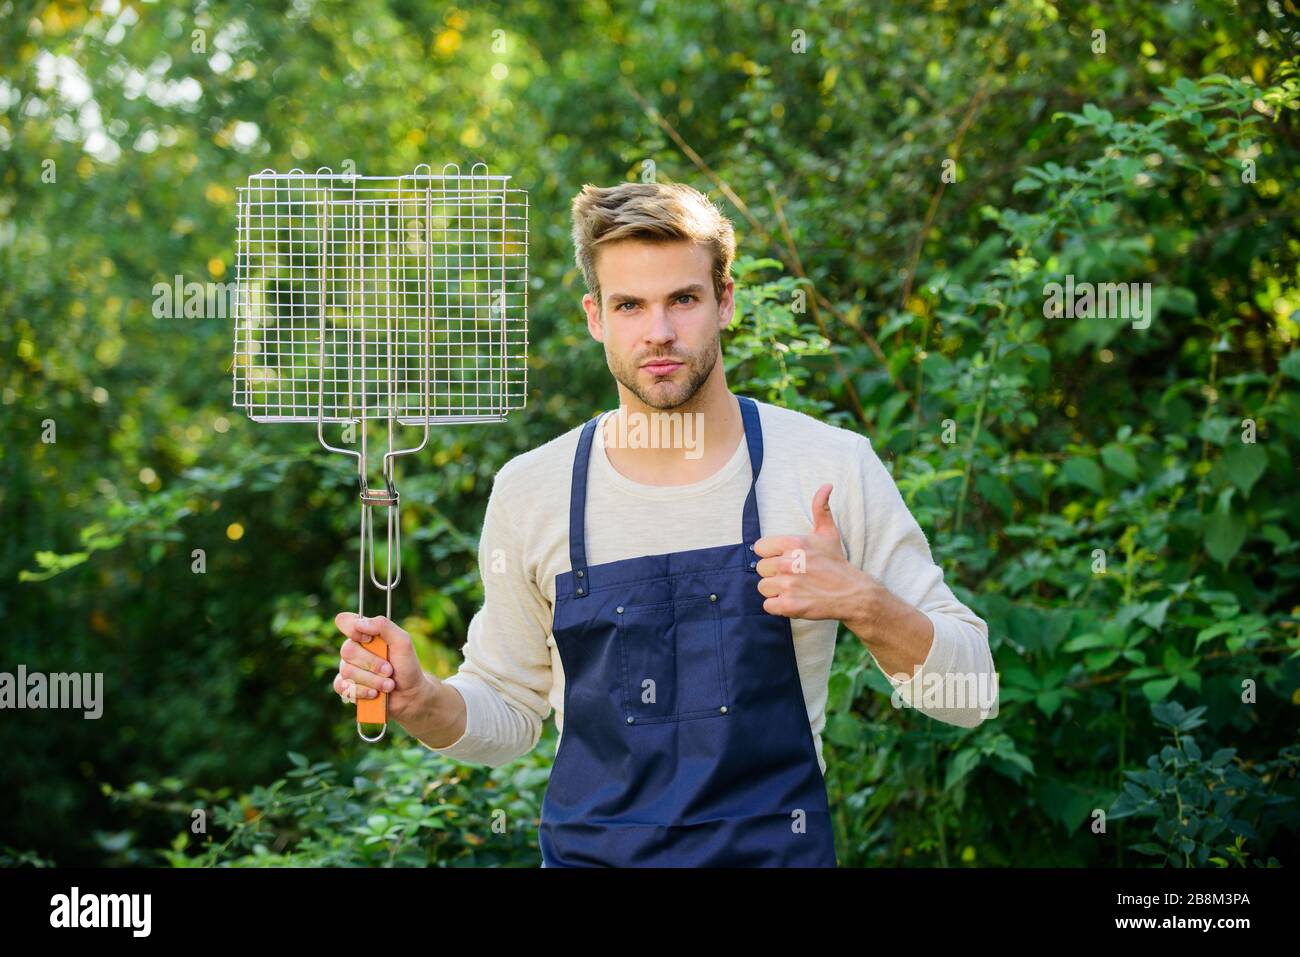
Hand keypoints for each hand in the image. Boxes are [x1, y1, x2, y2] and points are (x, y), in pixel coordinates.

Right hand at [332, 613, 434, 721]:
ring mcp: (348, 668)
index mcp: (365, 634)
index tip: (369, 639)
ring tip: (389, 685)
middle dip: (372, 663)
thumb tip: (360, 623)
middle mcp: (354, 649)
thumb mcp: (403, 642)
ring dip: (372, 680)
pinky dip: (361, 691)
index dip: (352, 629)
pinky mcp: (346, 687)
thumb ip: (384, 626)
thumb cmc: (406, 666)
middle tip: (389, 670)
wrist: (409, 695)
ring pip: (347, 671)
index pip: (344, 621)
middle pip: (347, 650)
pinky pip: (342, 687)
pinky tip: (374, 693)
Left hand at [753, 483, 872, 621]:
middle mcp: (788, 563)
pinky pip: (768, 606)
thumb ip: (821, 508)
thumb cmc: (836, 562)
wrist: (852, 593)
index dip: (770, 554)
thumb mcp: (828, 532)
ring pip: (763, 587)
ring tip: (793, 588)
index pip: (759, 548)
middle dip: (773, 573)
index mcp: (793, 543)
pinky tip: (792, 600)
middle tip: (792, 575)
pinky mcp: (790, 605)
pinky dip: (778, 606)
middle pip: (761, 568)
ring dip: (775, 590)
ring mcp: (789, 585)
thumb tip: (826, 486)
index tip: (784, 558)